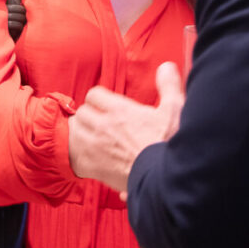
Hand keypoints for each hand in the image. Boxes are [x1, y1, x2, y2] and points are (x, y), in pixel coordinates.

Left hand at [68, 62, 183, 193]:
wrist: (163, 180)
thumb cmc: (169, 145)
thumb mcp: (174, 110)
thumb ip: (168, 86)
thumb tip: (166, 67)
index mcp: (120, 111)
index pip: (94, 94)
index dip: (99, 99)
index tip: (107, 106)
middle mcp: (103, 126)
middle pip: (82, 112)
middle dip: (89, 115)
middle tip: (100, 123)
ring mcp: (95, 147)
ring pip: (74, 132)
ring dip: (81, 133)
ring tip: (92, 138)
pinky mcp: (92, 167)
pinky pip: (73, 155)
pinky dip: (79, 154)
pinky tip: (89, 157)